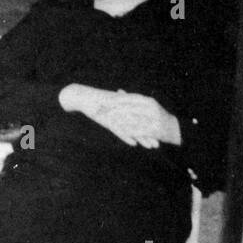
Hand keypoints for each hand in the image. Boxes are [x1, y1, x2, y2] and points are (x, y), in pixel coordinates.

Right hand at [60, 85, 180, 148]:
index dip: (149, 127)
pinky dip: (126, 136)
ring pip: (131, 127)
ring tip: (150, 146)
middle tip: (157, 143)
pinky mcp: (107, 117)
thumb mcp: (111, 106)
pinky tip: (133, 143)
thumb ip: (121, 111)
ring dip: (141, 137)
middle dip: (149, 134)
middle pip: (138, 122)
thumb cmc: (97, 102)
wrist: (83, 97)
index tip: (158, 136)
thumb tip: (130, 117)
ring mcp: (115, 113)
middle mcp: (122, 108)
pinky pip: (118, 129)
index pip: (140, 117)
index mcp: (124, 104)